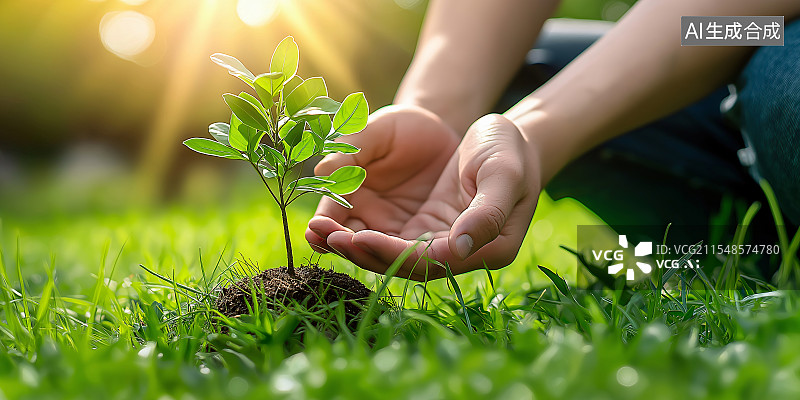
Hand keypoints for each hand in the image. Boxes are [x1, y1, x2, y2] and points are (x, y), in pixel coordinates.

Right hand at [305, 104, 459, 257]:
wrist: (442, 134)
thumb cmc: (403, 127)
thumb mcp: (377, 132)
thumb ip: (351, 149)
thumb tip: (322, 171)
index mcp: (349, 191)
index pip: (330, 213)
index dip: (323, 221)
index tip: (317, 226)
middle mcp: (365, 214)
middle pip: (347, 239)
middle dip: (338, 243)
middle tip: (332, 241)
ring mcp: (390, 227)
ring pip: (373, 251)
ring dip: (363, 254)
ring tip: (358, 249)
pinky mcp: (417, 235)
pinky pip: (404, 251)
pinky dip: (396, 254)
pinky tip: (394, 253)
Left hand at [312, 114, 541, 279]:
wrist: (506, 135)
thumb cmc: (510, 150)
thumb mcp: (504, 174)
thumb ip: (487, 213)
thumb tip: (458, 248)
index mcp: (488, 248)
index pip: (432, 262)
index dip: (392, 253)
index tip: (359, 237)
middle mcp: (459, 253)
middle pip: (403, 264)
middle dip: (362, 252)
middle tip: (325, 236)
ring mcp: (438, 241)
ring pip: (390, 252)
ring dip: (353, 245)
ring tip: (316, 231)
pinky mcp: (421, 226)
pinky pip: (385, 234)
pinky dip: (357, 230)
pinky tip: (329, 222)